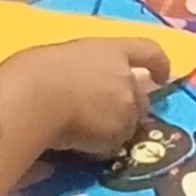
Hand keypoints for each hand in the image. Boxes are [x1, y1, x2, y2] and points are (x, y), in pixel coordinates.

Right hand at [29, 33, 170, 155]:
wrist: (35, 97)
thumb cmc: (35, 72)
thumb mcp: (64, 60)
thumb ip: (85, 70)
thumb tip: (82, 87)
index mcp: (110, 50)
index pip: (148, 51)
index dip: (158, 63)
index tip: (161, 76)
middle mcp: (125, 77)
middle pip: (141, 95)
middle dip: (130, 106)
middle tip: (107, 116)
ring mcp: (126, 106)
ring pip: (130, 122)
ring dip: (116, 127)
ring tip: (87, 132)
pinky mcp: (119, 133)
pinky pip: (116, 142)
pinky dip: (103, 145)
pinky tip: (80, 144)